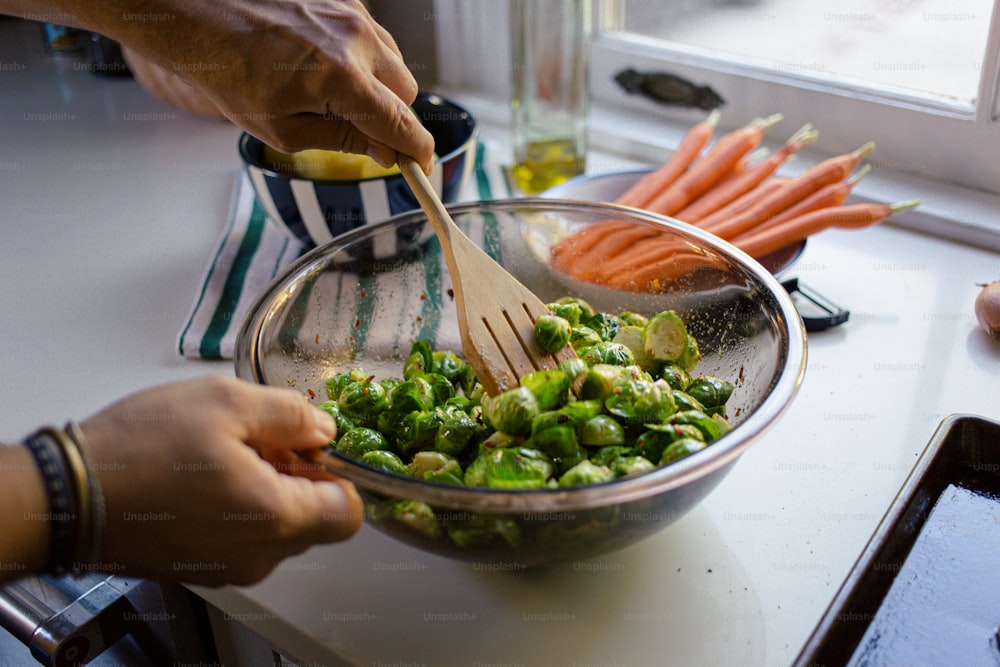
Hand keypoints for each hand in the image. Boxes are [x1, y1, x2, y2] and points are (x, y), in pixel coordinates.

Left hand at [0, 0, 435, 171]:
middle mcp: (356, 41)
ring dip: (376, 84)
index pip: (402, 124)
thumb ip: (343, 141)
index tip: (420, 168)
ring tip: (330, 91)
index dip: (417, 152)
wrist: (197, 15)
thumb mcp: (284, 129)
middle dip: (390, 115)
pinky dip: (358, 55)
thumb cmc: (229, 72)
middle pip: (406, 92)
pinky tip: (322, 61)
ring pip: (392, 61)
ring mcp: (352, 14)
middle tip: (360, 130)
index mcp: (343, 80)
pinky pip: (371, 36)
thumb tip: (383, 152)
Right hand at [80, 375, 362, 585]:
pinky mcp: (200, 568)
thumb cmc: (142, 448)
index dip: (339, 472)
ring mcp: (228, 567)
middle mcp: (259, 556)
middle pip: (315, 520)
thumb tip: (324, 430)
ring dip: (267, 489)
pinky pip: (242, 537)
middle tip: (261, 438)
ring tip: (223, 452)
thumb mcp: (226, 403)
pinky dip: (238, 507)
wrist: (64, 498)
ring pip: (277, 528)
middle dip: (300, 477)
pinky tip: (202, 475)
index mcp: (276, 518)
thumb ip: (290, 415)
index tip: (312, 445)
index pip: (349, 512)